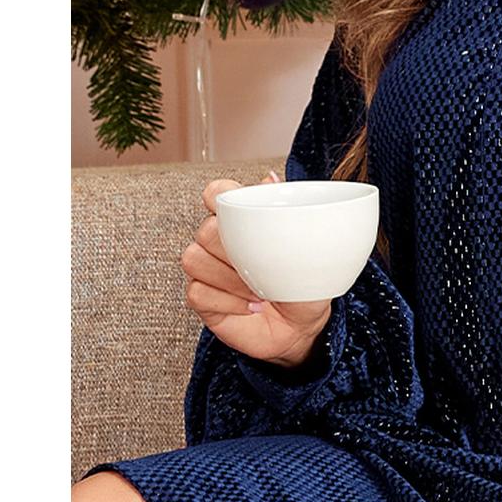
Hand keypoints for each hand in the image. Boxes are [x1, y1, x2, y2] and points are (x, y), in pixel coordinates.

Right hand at [181, 171, 334, 368]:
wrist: (302, 325)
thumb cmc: (302, 282)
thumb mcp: (307, 247)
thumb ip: (287, 210)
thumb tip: (270, 177)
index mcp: (240, 221)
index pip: (213, 193)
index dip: (216, 196)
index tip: (236, 213)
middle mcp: (218, 241)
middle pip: (204, 231)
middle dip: (234, 252)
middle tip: (262, 268)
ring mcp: (206, 269)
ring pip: (195, 260)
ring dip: (231, 279)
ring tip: (262, 292)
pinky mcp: (202, 298)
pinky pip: (197, 292)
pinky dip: (228, 302)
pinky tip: (252, 307)